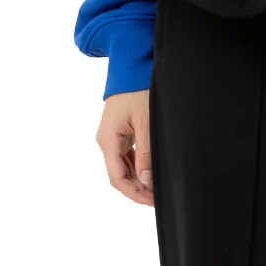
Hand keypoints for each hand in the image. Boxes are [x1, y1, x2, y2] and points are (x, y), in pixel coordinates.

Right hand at [96, 89, 153, 205]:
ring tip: (157, 186)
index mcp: (108, 139)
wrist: (132, 65)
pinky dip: (138, 164)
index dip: (134, 193)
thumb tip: (146, 181)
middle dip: (137, 188)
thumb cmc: (138, 88)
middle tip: (158, 197)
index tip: (152, 200)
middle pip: (119, 174)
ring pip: (123, 165)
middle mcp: (106, 140)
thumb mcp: (146, 120)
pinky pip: (127, 154)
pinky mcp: (120, 130)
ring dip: (138, 177)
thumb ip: (146, 152)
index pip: (117, 177)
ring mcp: (112, 135)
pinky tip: (151, 169)